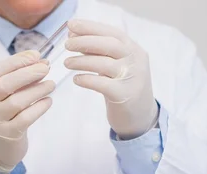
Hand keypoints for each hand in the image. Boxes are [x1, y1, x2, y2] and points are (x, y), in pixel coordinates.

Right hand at [0, 50, 55, 173]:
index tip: (36, 55)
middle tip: (46, 68)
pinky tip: (48, 101)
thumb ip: (22, 79)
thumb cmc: (6, 115)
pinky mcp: (9, 133)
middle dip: (27, 74)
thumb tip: (43, 62)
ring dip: (37, 90)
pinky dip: (39, 108)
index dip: (17, 60)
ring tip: (51, 85)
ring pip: (16, 102)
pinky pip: (25, 118)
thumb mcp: (7, 95)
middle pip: (5, 84)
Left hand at [64, 19, 158, 137]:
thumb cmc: (122, 87)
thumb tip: (73, 35)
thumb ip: (98, 51)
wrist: (140, 116)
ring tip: (67, 63)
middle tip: (66, 44)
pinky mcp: (124, 95)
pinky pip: (102, 84)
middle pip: (110, 45)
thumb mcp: (115, 65)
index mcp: (133, 49)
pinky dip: (87, 80)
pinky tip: (76, 79)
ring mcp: (132, 78)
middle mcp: (135, 61)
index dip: (91, 27)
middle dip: (85, 41)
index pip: (112, 33)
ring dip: (82, 61)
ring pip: (104, 64)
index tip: (70, 25)